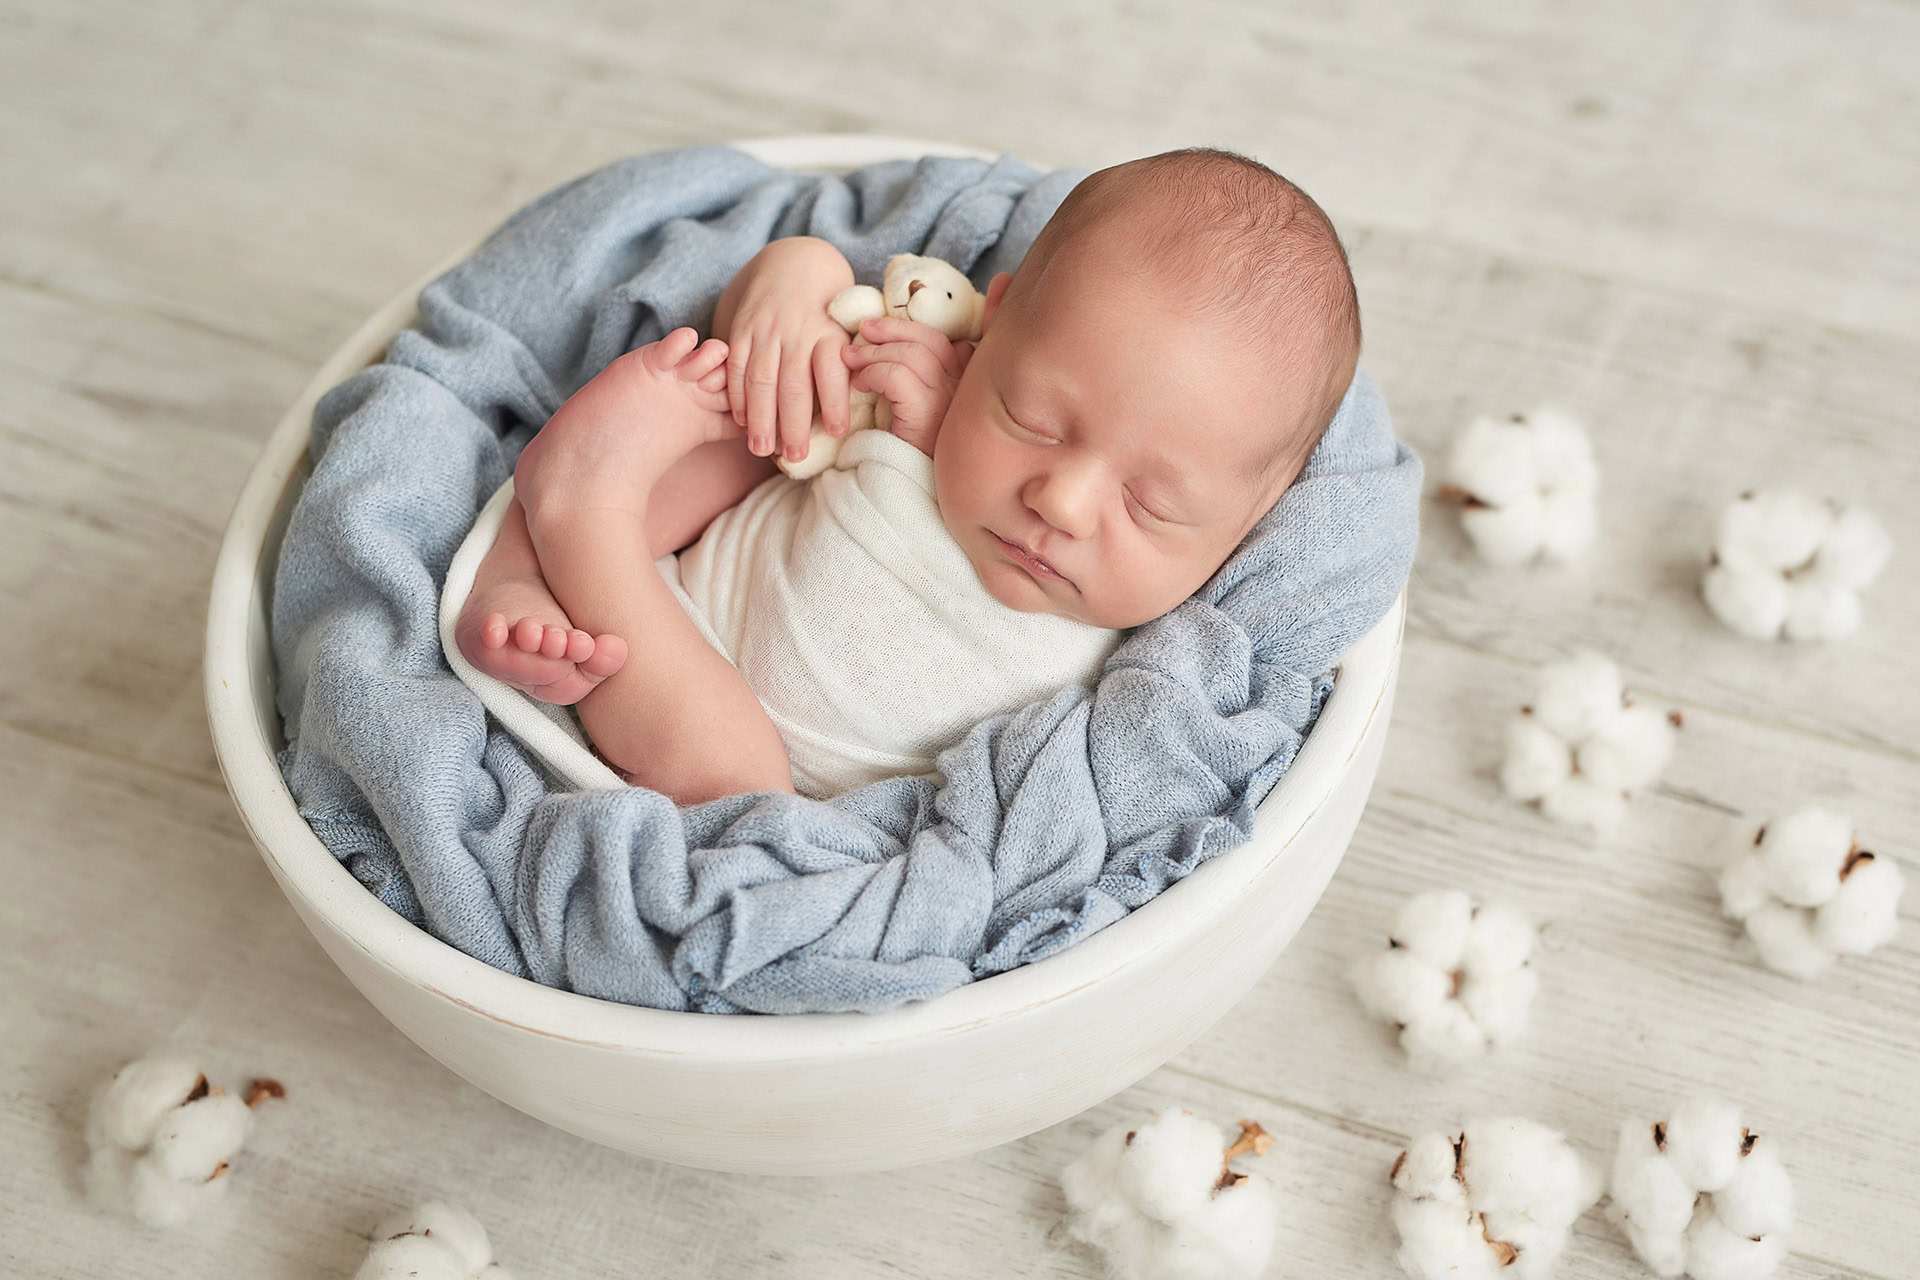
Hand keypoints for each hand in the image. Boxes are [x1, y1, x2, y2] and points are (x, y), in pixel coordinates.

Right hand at [719, 239, 855, 463]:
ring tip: (761, 449)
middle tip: (795, 455)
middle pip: (793, 383)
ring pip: (761, 379)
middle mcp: (798, 332)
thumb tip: (859, 408)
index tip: (836, 431)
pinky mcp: (743, 329)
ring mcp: (767, 330)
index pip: (832, 370)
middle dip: (792, 423)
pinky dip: (737, 394)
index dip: (834, 402)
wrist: (795, 263)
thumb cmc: (829, 309)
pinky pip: (737, 366)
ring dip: (760, 417)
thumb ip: (848, 362)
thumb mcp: (846, 327)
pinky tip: (739, 420)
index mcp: (829, 333)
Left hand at [840, 317, 974, 456]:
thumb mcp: (920, 417)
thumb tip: (893, 354)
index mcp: (965, 390)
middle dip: (892, 329)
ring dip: (874, 352)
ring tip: (850, 359)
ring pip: (912, 354)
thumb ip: (919, 387)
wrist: (911, 499)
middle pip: (932, 341)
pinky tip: (859, 385)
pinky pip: (897, 376)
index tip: (881, 332)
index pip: (945, 343)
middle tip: (863, 330)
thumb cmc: (912, 459)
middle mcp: (964, 393)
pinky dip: (872, 373)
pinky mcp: (927, 415)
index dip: (911, 331)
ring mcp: (949, 402)